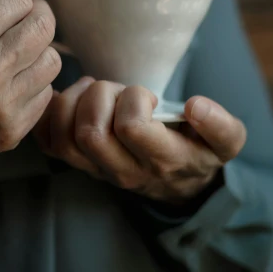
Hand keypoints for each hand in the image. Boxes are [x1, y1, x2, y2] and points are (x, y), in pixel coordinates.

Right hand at [0, 0, 61, 197]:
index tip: (5, 10)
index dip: (14, 1)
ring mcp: (2, 104)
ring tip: (16, 59)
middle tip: (21, 27)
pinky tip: (11, 87)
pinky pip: (46, 94)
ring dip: (38, 54)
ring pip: (52, 60)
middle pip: (44, 26)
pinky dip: (34, 86)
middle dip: (36, 19)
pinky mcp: (11, 131)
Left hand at [33, 78, 246, 204]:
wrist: (176, 183)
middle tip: (115, 88)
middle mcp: (124, 170)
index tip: (149, 96)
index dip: (135, 100)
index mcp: (162, 160)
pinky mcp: (74, 162)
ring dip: (72, 102)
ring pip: (63, 137)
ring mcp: (94, 169)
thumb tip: (196, 106)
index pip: (132, 128)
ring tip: (93, 90)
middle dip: (100, 97)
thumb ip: (220, 126)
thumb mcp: (225, 142)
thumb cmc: (196, 149)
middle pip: (91, 132)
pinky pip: (47, 141)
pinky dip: (50, 114)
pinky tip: (70, 98)